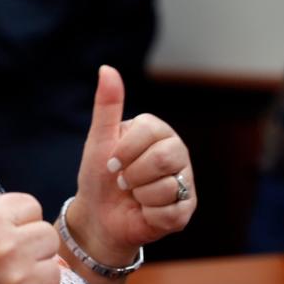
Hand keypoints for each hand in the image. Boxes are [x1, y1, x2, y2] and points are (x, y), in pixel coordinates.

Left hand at [69, 67, 195, 265]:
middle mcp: (178, 153)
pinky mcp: (185, 210)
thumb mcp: (99, 139)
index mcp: (159, 132)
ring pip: (166, 186)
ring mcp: (185, 182)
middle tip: (121, 179)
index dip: (125, 149)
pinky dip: (148, 213)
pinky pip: (170, 211)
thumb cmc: (99, 174)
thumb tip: (107, 68)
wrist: (98, 214)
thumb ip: (107, 105)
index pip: (151, 130)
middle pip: (164, 158)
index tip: (111, 160)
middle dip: (132, 173)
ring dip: (138, 194)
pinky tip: (143, 210)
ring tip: (133, 194)